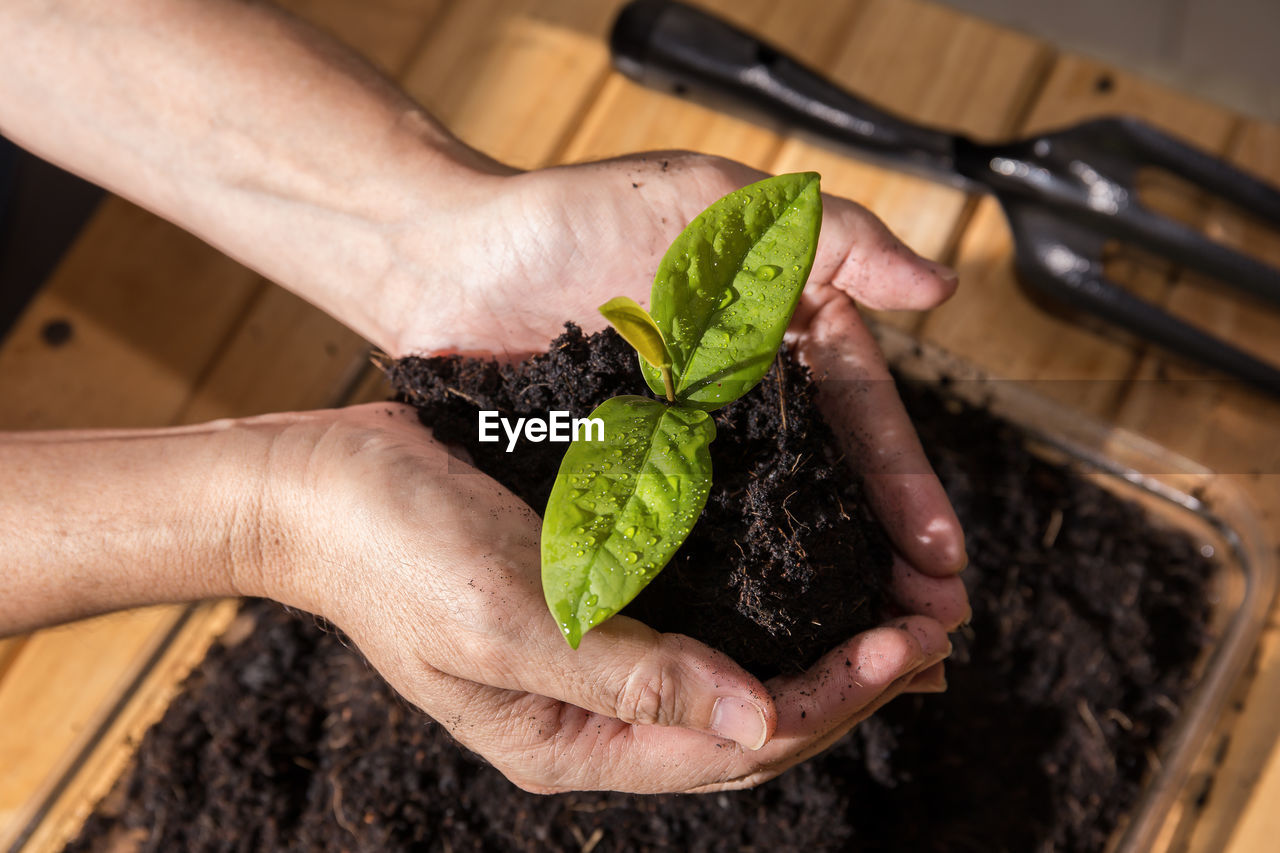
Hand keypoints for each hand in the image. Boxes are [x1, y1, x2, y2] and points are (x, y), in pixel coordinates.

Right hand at [251, 403, 958, 793]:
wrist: (320, 482)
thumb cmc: (393, 552)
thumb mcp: (504, 622)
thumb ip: (627, 678)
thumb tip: (761, 723)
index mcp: (572, 738)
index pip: (734, 746)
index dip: (832, 702)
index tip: (908, 647)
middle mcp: (595, 708)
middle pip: (752, 718)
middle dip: (852, 681)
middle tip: (941, 634)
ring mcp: (596, 651)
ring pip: (738, 667)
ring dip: (824, 640)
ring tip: (906, 610)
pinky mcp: (595, 590)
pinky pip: (702, 610)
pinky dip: (769, 595)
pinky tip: (814, 564)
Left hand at [378, 151, 969, 678]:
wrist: (446, 261)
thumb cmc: (574, 216)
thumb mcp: (712, 203)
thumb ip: (827, 235)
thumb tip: (939, 286)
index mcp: (775, 334)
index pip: (861, 416)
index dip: (905, 485)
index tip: (941, 554)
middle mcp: (739, 401)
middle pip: (829, 487)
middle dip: (885, 558)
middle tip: (930, 627)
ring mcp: (683, 448)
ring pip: (767, 525)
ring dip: (819, 585)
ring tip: (867, 650)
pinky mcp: (624, 481)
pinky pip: (687, 540)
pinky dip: (730, 586)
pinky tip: (762, 636)